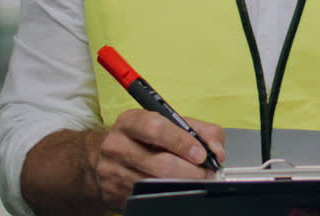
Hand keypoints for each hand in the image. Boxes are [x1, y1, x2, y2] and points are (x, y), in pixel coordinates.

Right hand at [92, 109, 225, 210]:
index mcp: (130, 121)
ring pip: (155, 184)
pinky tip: (174, 190)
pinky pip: (146, 197)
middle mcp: (117, 145)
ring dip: (182, 186)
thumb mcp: (167, 123)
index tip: (201, 154)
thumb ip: (197, 130)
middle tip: (205, 174)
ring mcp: (113, 171)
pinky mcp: (114, 193)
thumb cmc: (142, 138)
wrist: (102, 157)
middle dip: (190, 172)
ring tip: (195, 182)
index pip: (156, 128)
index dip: (182, 142)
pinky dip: (166, 195)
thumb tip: (217, 150)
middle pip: (160, 163)